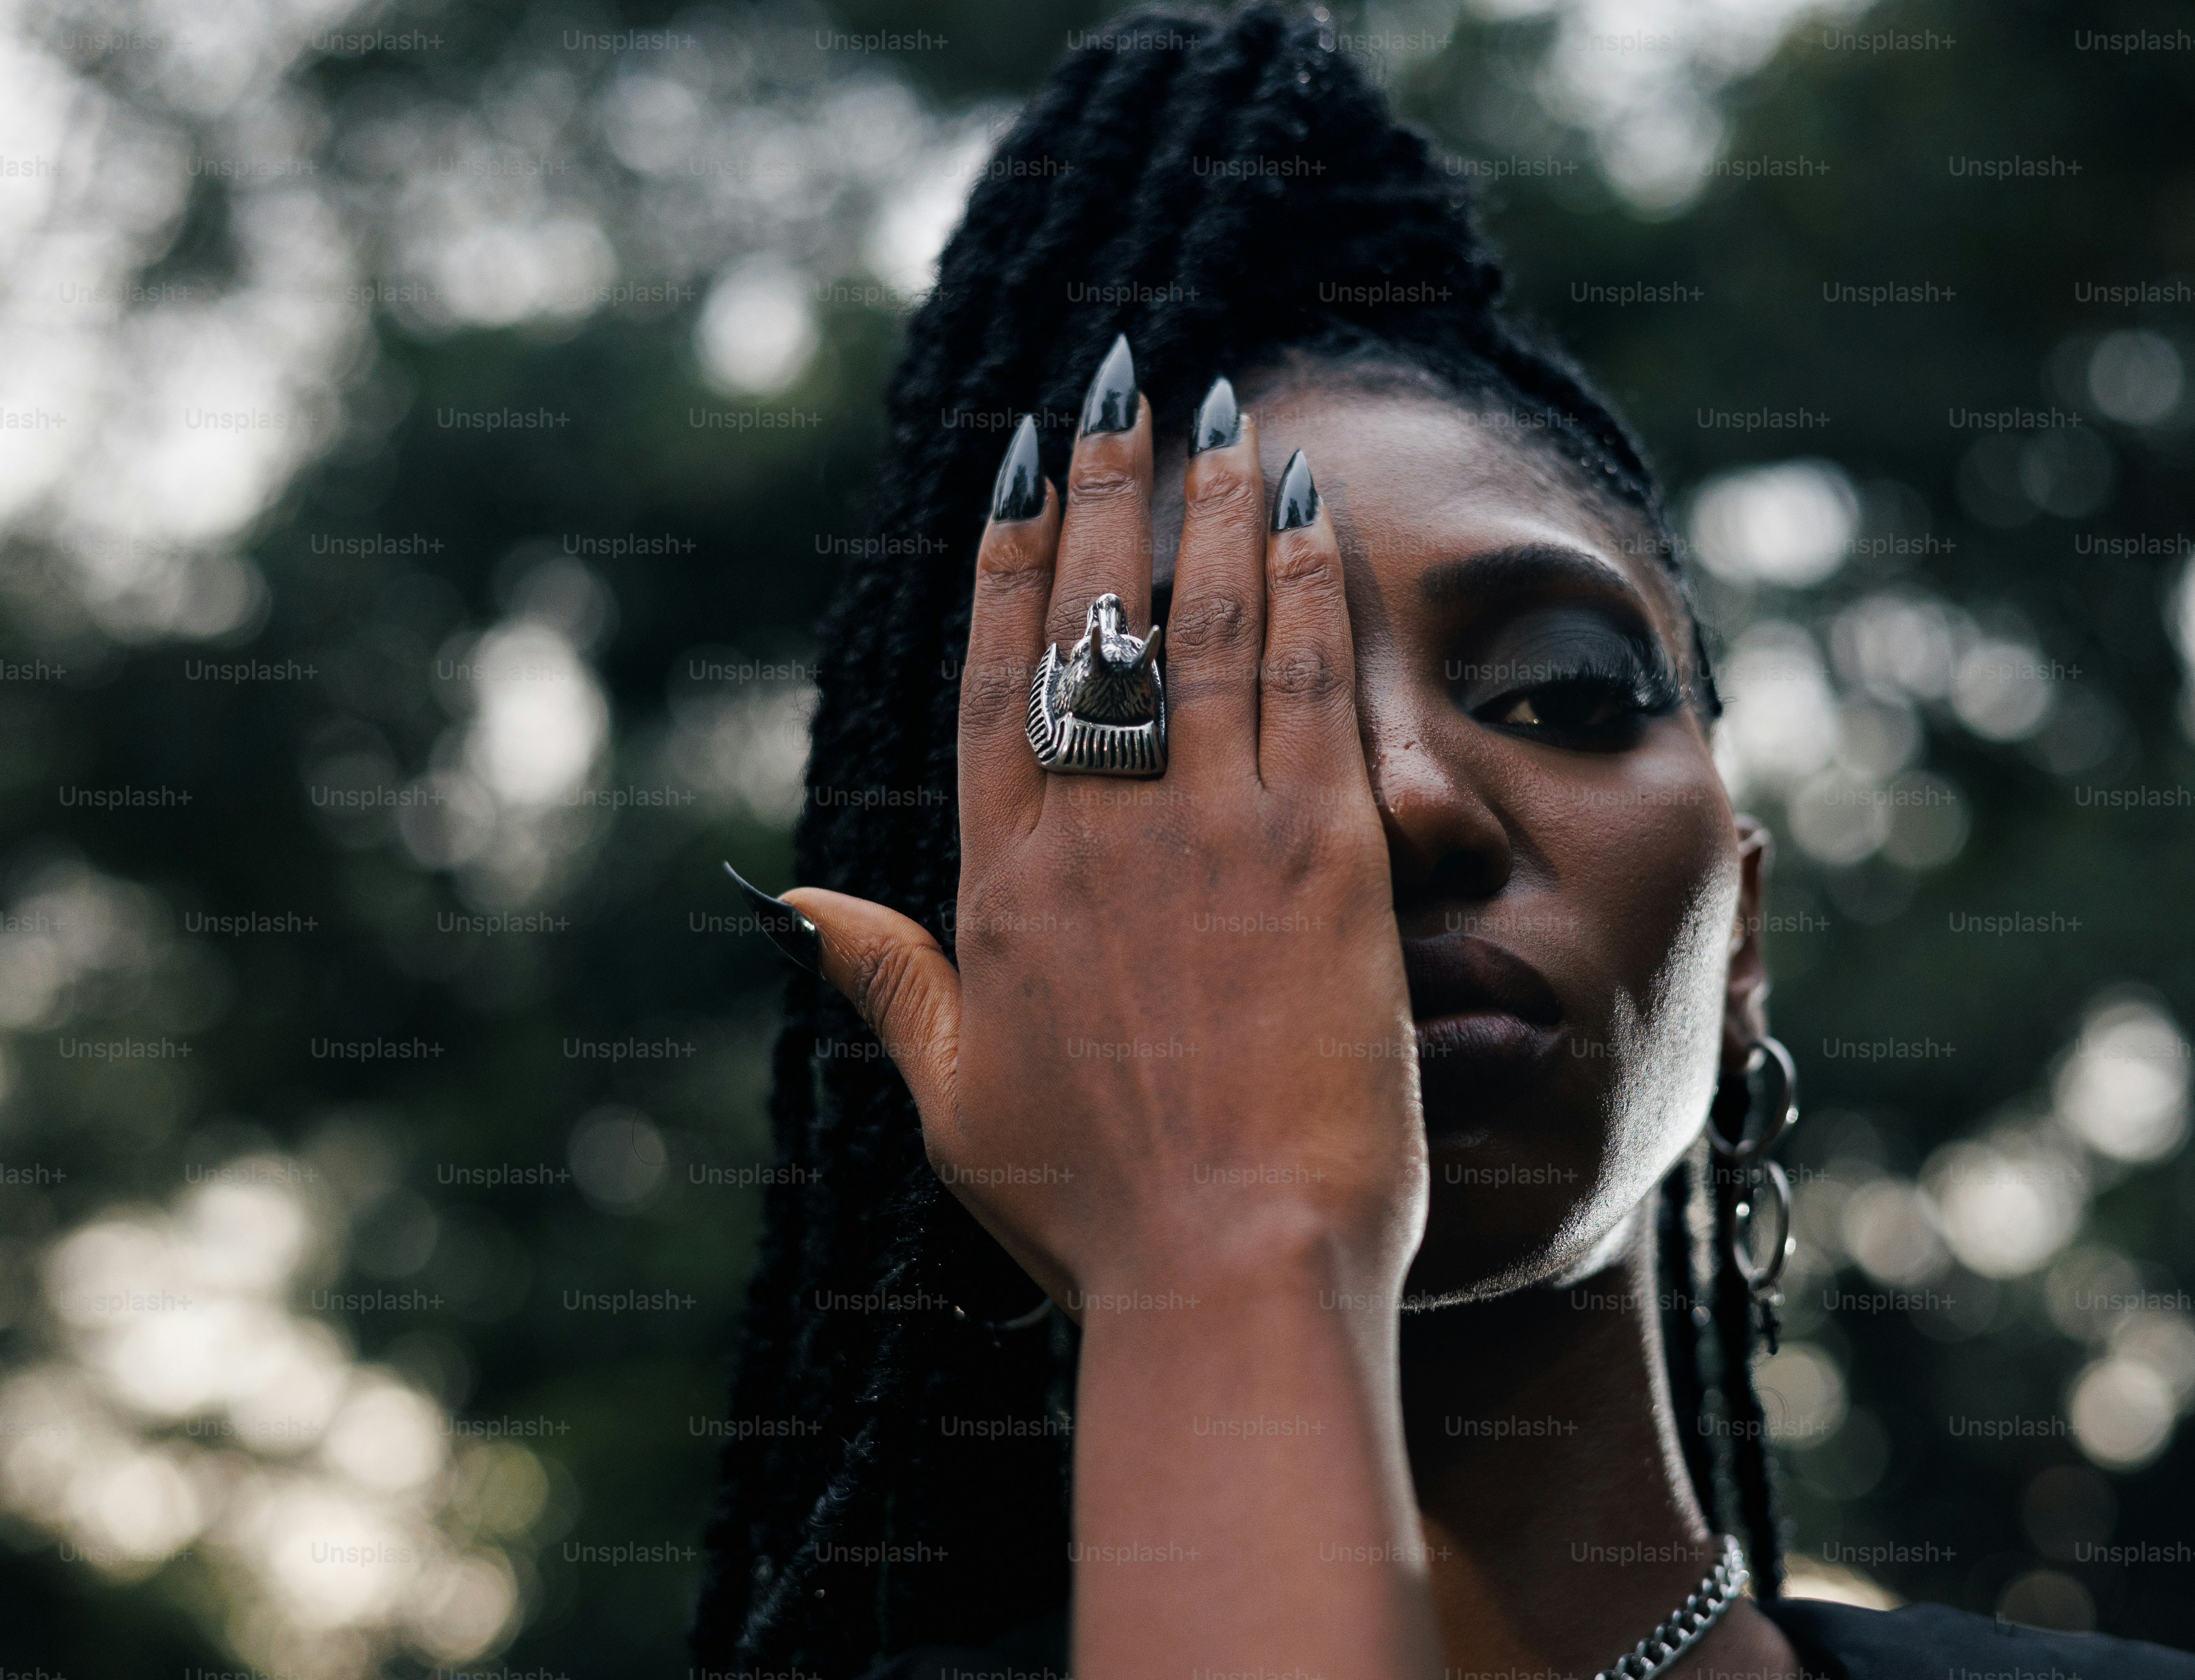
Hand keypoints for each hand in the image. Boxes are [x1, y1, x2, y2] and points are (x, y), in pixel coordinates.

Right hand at [785, 367, 1425, 1307]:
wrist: (1232, 1275)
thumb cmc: (1093, 1208)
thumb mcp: (957, 1098)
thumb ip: (888, 979)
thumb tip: (796, 900)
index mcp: (1004, 886)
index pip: (997, 676)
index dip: (1009, 555)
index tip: (1016, 459)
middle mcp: (1102, 836)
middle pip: (1098, 623)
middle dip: (1108, 488)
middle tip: (1119, 382)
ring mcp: (1216, 837)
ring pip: (1202, 628)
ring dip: (1211, 506)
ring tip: (1218, 409)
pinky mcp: (1327, 863)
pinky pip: (1308, 692)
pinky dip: (1307, 590)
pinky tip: (1311, 508)